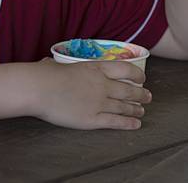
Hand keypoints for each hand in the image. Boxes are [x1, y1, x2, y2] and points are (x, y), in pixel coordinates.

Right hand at [32, 59, 151, 129]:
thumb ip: (58, 66)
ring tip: (141, 111)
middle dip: (141, 94)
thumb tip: (47, 63)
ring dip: (136, 109)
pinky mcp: (93, 119)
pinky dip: (128, 123)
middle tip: (148, 96)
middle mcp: (102, 85)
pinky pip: (116, 122)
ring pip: (125, 106)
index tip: (141, 77)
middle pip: (129, 89)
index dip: (136, 74)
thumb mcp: (55, 64)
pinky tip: (136, 124)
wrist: (39, 88)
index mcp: (95, 68)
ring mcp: (99, 102)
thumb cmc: (43, 75)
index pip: (124, 69)